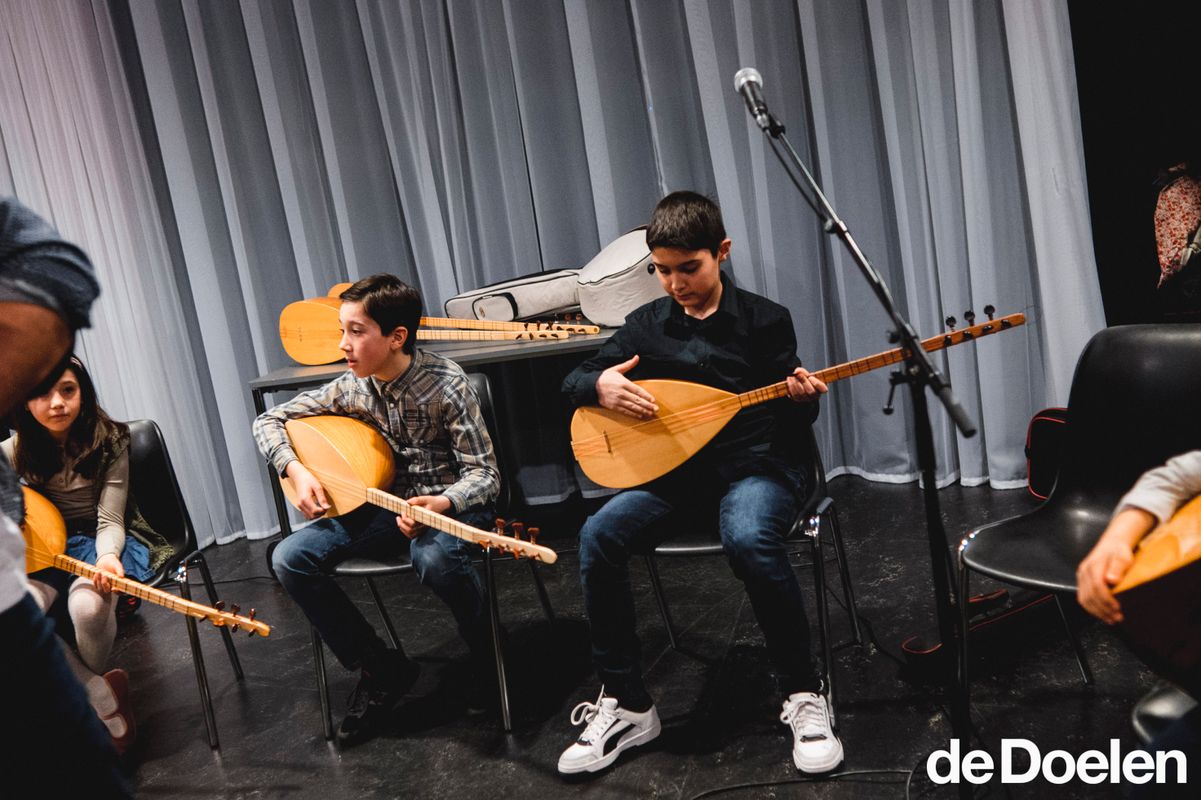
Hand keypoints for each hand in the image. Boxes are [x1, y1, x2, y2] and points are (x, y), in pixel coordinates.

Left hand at [93, 553, 123, 593]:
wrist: (106, 559)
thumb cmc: (113, 563)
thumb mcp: (117, 565)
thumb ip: (120, 571)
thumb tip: (122, 576)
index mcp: (118, 582)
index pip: (119, 591)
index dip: (117, 592)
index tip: (114, 589)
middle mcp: (111, 585)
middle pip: (107, 590)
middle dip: (104, 584)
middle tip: (105, 576)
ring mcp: (104, 584)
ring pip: (100, 588)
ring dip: (99, 581)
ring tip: (99, 572)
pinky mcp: (98, 582)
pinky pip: (95, 584)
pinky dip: (95, 580)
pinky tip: (97, 573)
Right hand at [285, 461, 329, 519]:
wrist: (299, 476)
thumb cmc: (308, 480)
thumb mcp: (318, 487)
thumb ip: (322, 498)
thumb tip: (327, 507)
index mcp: (305, 499)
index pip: (315, 511)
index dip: (323, 511)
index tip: (328, 506)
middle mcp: (301, 504)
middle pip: (312, 516)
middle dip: (321, 513)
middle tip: (326, 507)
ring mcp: (299, 505)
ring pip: (309, 517)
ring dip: (317, 514)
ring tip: (322, 507)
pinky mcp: (300, 506)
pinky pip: (306, 514)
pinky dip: (312, 513)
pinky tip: (317, 507)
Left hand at [397, 495, 452, 538]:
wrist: (442, 506)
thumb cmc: (434, 502)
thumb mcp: (426, 498)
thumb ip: (416, 500)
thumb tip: (406, 503)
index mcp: (426, 518)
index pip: (413, 523)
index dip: (405, 518)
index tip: (404, 511)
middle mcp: (425, 526)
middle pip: (410, 530)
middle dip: (401, 523)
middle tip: (399, 516)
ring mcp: (423, 529)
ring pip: (410, 534)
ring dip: (402, 528)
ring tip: (399, 520)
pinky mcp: (422, 530)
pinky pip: (412, 536)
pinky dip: (405, 532)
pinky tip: (402, 525)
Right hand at [595, 355, 657, 419]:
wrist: (592, 386)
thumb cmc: (605, 377)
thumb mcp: (616, 369)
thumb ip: (628, 364)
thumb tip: (637, 357)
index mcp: (623, 383)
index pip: (637, 390)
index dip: (646, 396)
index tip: (653, 400)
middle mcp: (621, 393)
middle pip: (637, 400)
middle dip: (647, 405)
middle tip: (656, 409)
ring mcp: (617, 401)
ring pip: (632, 407)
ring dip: (642, 411)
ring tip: (650, 414)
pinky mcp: (614, 407)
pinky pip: (625, 412)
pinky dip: (633, 415)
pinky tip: (640, 416)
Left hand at [785, 367, 827, 401]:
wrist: (797, 383)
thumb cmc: (804, 378)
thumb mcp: (806, 373)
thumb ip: (803, 372)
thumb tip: (797, 372)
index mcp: (820, 389)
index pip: (823, 389)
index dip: (817, 384)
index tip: (811, 377)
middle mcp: (814, 396)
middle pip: (811, 391)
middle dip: (804, 382)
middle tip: (799, 375)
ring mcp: (806, 399)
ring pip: (801, 393)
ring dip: (796, 383)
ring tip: (792, 376)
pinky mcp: (797, 399)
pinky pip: (794, 394)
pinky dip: (791, 386)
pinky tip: (789, 380)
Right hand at [1076, 508, 1152, 624]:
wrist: (1112, 544)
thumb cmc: (1119, 551)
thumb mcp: (1123, 556)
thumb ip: (1118, 567)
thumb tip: (1111, 580)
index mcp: (1093, 566)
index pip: (1097, 586)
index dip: (1106, 600)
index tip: (1117, 608)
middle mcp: (1084, 572)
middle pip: (1089, 595)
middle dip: (1103, 610)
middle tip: (1117, 618)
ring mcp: (1081, 577)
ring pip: (1084, 599)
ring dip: (1097, 612)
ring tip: (1110, 619)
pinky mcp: (1082, 581)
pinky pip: (1083, 598)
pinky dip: (1092, 609)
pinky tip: (1101, 614)